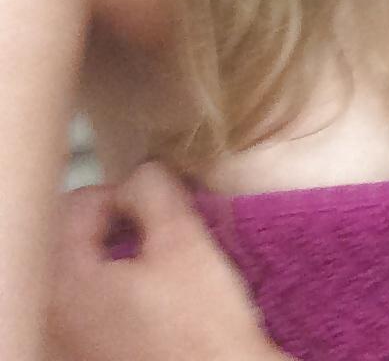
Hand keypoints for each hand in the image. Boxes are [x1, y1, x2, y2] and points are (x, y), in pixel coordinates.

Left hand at [45, 161, 285, 360]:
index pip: (78, 204)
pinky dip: (118, 291)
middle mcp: (55, 320)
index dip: (125, 193)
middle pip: (75, 238)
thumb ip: (153, 188)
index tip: (161, 210)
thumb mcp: (183, 240)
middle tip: (162, 233)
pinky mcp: (91, 360)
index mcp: (65, 285)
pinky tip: (156, 302)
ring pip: (85, 272)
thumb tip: (139, 177)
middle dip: (119, 225)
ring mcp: (70, 347)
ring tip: (161, 266)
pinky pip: (93, 308)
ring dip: (119, 257)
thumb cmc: (203, 329)